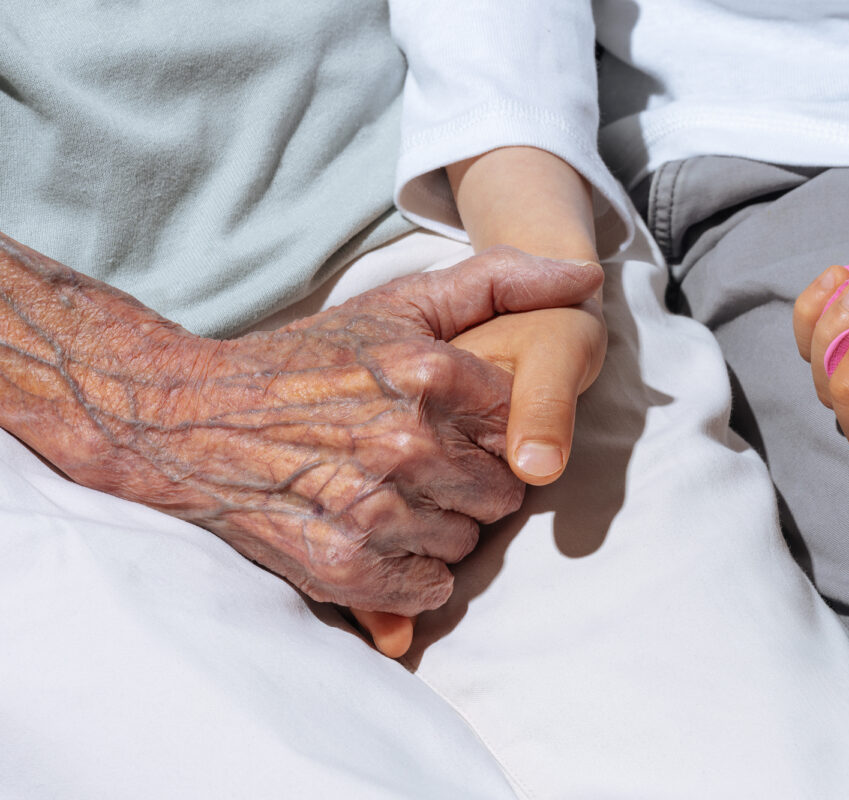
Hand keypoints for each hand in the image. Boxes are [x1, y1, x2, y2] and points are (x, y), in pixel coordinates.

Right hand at [4, 240, 601, 616]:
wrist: (192, 424)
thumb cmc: (308, 361)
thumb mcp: (397, 304)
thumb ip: (500, 281)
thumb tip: (589, 275)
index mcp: (429, 370)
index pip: (523, 425)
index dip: (489, 431)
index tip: (452, 425)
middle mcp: (406, 440)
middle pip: (505, 492)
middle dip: (472, 482)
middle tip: (418, 464)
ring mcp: (374, 508)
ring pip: (469, 543)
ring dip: (439, 528)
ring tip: (389, 495)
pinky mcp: (345, 567)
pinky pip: (431, 589)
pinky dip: (411, 573)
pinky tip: (374, 534)